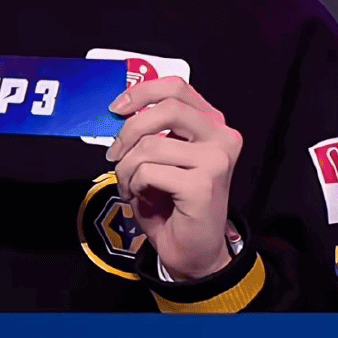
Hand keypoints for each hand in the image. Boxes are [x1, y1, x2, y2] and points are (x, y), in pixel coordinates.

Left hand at [106, 76, 242, 280]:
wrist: (194, 250)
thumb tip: (120, 110)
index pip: (177, 87)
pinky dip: (134, 184)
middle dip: (130, 129)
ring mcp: (216, 161)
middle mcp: (222, 137)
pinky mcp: (203, 186)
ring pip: (151, 145)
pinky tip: (139, 196)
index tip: (117, 108)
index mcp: (213, 124)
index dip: (142, 92)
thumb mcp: (162, 157)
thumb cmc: (174, 203)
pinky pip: (149, 172)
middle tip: (115, 153)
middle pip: (166, 108)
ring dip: (127, 167)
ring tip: (129, 183)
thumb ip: (153, 130)